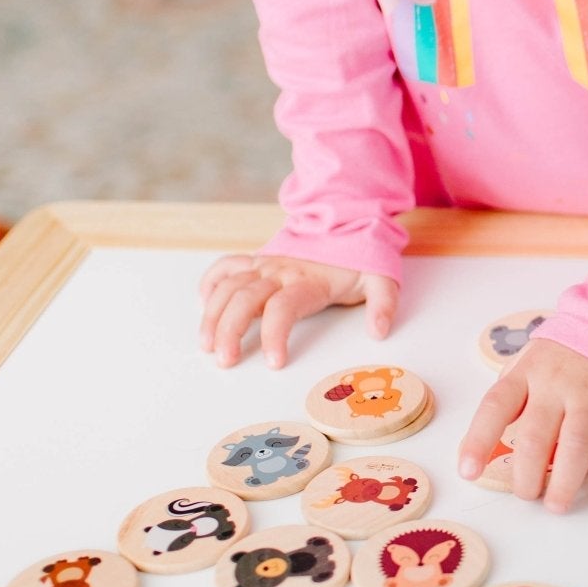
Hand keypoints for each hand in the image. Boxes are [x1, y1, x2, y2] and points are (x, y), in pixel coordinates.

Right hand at [198, 253, 398, 368]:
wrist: (345, 224)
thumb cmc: (359, 260)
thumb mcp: (381, 280)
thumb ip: (383, 304)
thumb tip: (378, 331)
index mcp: (309, 281)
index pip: (283, 308)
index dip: (274, 335)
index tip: (273, 362)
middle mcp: (280, 272)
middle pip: (245, 299)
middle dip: (230, 330)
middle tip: (225, 360)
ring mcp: (265, 265)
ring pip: (228, 286)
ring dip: (212, 314)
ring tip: (207, 344)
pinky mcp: (257, 261)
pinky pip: (226, 267)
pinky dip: (211, 283)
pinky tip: (204, 304)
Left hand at [458, 337, 587, 513]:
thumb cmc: (560, 360)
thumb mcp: (526, 368)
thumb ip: (508, 405)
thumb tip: (478, 453)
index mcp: (526, 374)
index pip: (496, 406)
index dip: (479, 439)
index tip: (468, 471)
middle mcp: (558, 384)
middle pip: (536, 435)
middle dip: (527, 475)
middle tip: (527, 495)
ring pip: (577, 443)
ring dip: (566, 480)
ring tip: (558, 505)